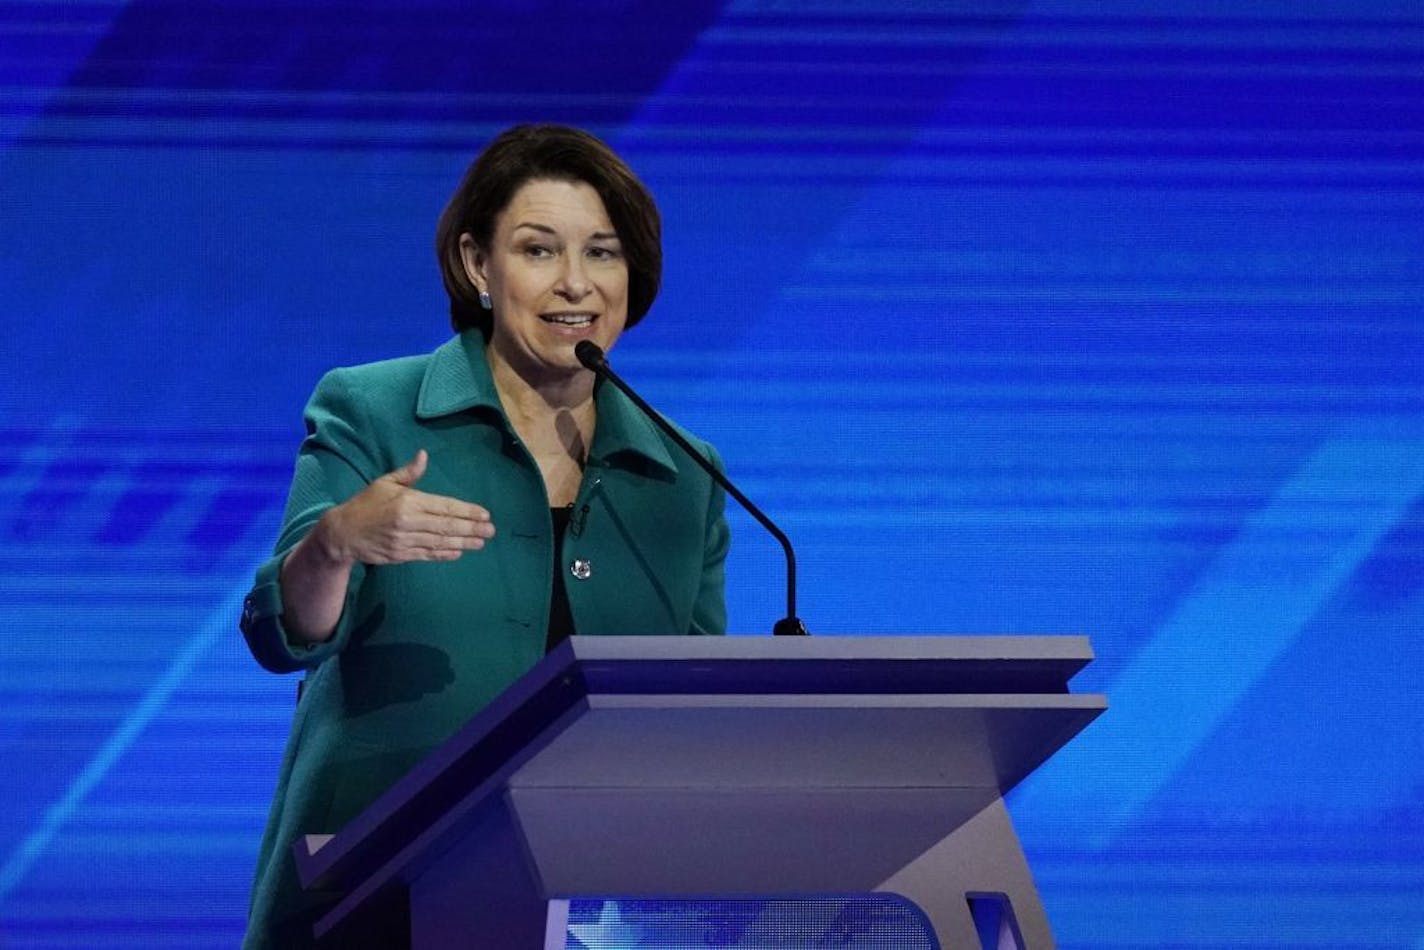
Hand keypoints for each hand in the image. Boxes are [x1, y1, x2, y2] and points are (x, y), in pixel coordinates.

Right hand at [315, 450, 495, 564]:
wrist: (342, 533)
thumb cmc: (365, 504)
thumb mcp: (385, 483)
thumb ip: (408, 473)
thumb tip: (424, 455)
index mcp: (408, 502)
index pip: (444, 507)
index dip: (466, 511)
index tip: (484, 514)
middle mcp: (409, 522)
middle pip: (447, 526)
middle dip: (472, 528)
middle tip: (491, 531)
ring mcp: (405, 541)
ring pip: (440, 542)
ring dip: (463, 543)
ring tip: (481, 542)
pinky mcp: (401, 556)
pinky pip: (427, 555)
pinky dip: (444, 554)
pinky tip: (458, 552)